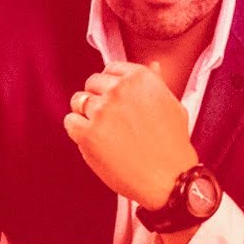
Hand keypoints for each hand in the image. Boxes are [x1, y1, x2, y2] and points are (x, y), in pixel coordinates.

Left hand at [62, 61, 199, 209]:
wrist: (170, 179)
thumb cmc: (173, 145)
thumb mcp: (173, 106)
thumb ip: (157, 84)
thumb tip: (153, 65)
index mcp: (140, 78)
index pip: (110, 69)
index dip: (110, 86)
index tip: (115, 100)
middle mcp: (119, 90)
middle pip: (91, 84)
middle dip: (97, 98)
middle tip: (110, 120)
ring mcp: (102, 111)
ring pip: (78, 101)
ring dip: (86, 115)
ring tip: (103, 132)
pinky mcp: (88, 133)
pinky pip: (70, 122)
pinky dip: (77, 131)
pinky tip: (94, 141)